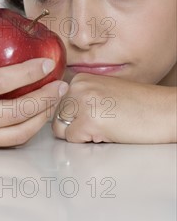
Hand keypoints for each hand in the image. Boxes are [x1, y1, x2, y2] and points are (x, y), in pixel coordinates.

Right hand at [0, 2, 68, 148]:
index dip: (26, 74)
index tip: (47, 63)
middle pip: (12, 114)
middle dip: (44, 100)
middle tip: (61, 85)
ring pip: (15, 134)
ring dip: (41, 118)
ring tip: (54, 100)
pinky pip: (7, 142)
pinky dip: (27, 128)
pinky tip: (37, 113)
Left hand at [52, 73, 176, 142]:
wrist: (168, 111)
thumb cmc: (140, 107)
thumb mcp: (102, 93)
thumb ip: (79, 98)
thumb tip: (55, 114)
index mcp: (80, 79)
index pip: (56, 104)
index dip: (74, 116)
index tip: (96, 113)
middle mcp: (78, 86)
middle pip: (56, 117)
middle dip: (75, 126)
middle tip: (104, 122)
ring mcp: (82, 102)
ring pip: (60, 129)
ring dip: (81, 134)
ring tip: (106, 126)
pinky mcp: (88, 121)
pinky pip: (73, 140)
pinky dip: (89, 142)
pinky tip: (110, 132)